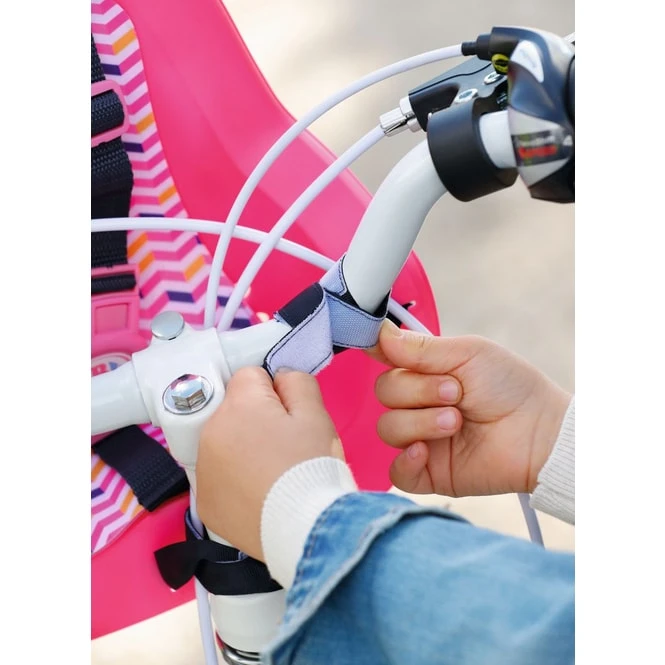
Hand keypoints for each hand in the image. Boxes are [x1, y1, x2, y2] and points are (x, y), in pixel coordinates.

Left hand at [196, 367, 342, 560]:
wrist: (306, 530)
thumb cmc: (312, 467)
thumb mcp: (317, 414)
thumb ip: (296, 381)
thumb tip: (279, 378)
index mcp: (238, 405)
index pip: (251, 376)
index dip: (276, 393)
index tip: (291, 417)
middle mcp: (210, 432)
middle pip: (234, 410)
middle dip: (256, 419)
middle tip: (285, 446)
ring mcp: (204, 469)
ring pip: (224, 442)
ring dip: (242, 448)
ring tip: (273, 473)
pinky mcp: (205, 501)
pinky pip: (219, 476)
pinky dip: (235, 481)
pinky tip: (259, 494)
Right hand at [370, 321, 570, 496]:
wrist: (540, 433)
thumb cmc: (511, 387)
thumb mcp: (467, 353)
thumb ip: (420, 347)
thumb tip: (380, 333)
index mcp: (424, 371)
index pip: (384, 359)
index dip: (380, 352)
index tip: (385, 351)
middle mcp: (417, 403)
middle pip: (383, 392)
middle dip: (417, 390)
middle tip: (455, 393)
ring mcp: (420, 438)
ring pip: (387, 428)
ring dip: (420, 422)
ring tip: (456, 421)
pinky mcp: (428, 472)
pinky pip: (394, 471)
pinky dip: (405, 460)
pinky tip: (425, 451)